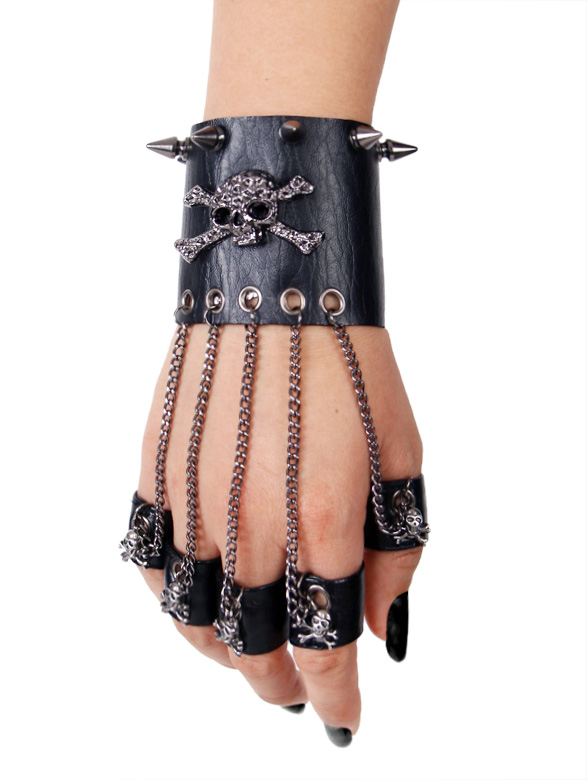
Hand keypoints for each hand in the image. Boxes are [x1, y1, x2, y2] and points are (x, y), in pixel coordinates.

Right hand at [136, 322, 422, 737]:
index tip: (342, 717)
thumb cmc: (352, 367)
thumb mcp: (404, 456)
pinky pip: (148, 561)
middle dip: (278, 685)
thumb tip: (382, 630)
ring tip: (248, 651)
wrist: (276, 288)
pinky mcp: (156, 471)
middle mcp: (249, 520)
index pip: (324, 647)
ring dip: (222, 653)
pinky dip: (172, 597)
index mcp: (323, 519)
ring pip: (191, 618)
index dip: (334, 697)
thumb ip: (398, 552)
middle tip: (296, 690)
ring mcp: (193, 498)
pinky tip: (200, 592)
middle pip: (252, 646)